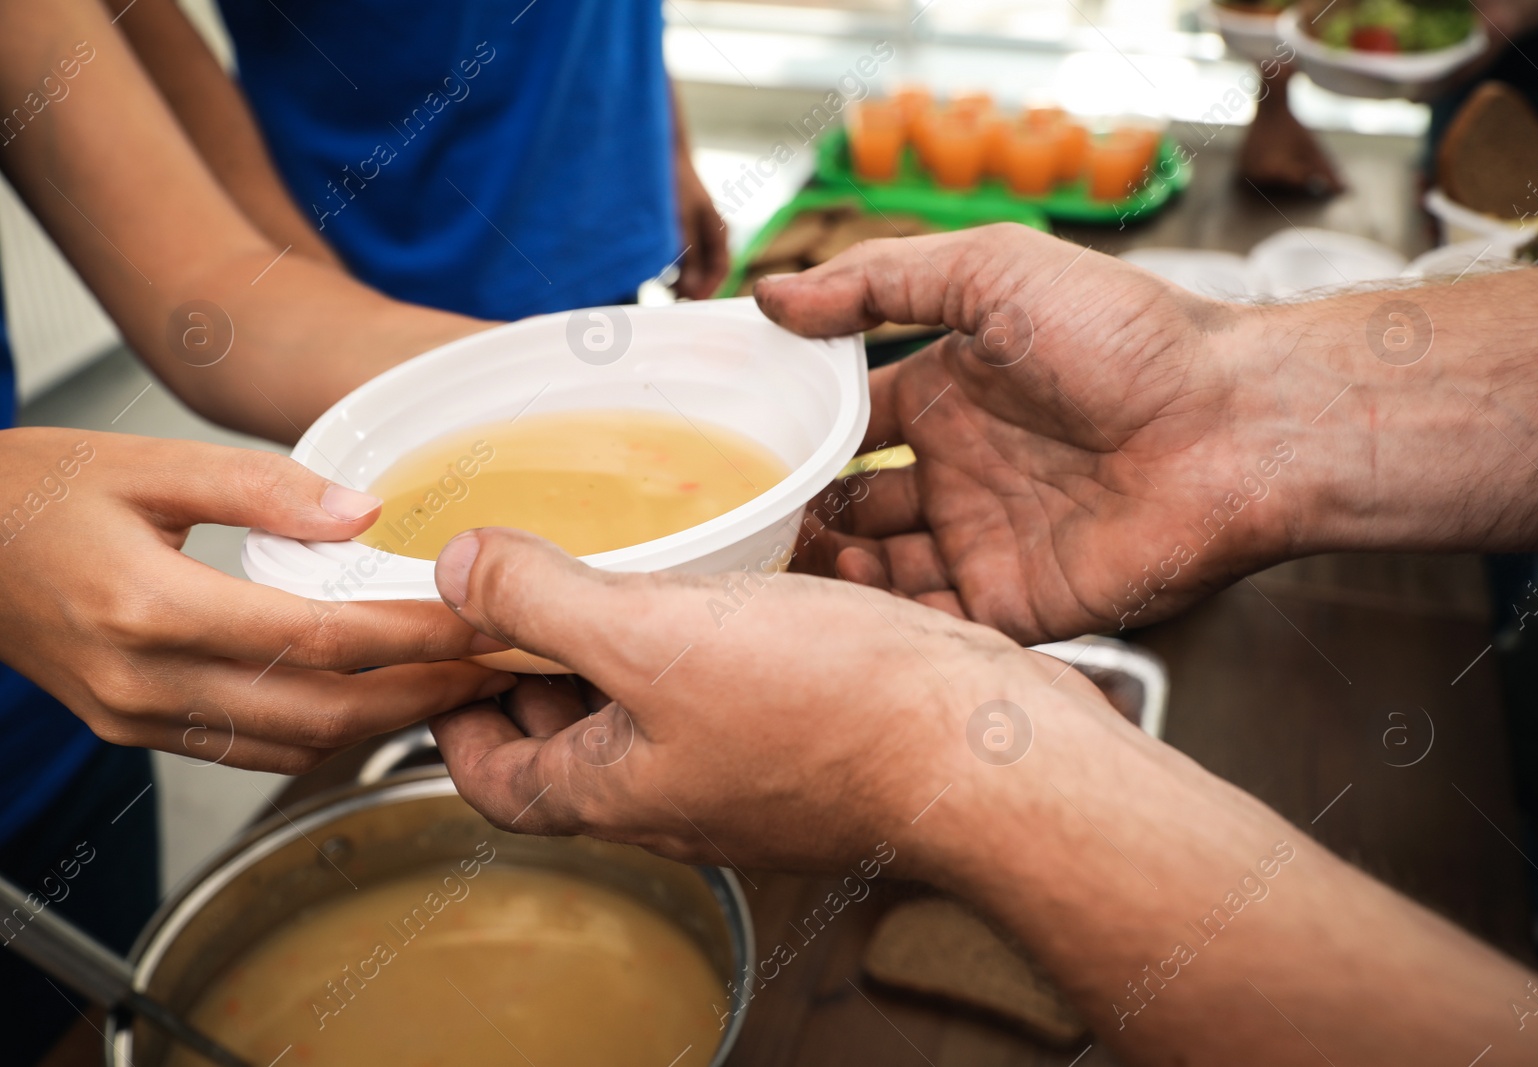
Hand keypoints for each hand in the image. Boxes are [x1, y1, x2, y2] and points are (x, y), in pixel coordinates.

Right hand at [0, 428, 514, 771]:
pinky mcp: (133, 729)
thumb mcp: (148, 463)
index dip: (417, 638)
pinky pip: (249, 749)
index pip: (323, 639)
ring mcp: (137, 717)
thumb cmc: (34, 492)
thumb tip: (365, 513)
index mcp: (152, 607)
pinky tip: (368, 700)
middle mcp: (145, 680)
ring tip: (450, 686)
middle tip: (495, 669)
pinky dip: (321, 732)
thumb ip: (264, 489)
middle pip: (322, 713)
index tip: (485, 624)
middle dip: (424, 697)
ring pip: (292, 745)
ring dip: (382, 723)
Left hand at [427, 526, 1115, 874]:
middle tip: (526, 587)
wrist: (984, 746)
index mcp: (618, 790)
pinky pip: (733, 688)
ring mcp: (749, 769)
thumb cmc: (831, 711)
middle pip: (574, 741)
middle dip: (538, 667)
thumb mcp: (651, 642)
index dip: (455, 720)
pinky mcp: (812, 735)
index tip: (446, 656)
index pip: (497, 780)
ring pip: (658, 708)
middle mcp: (679, 794)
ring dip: (626, 643)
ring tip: (625, 565)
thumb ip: (543, 604)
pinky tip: (733, 576)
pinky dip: (710, 636)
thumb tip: (455, 573)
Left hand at [672, 147, 729, 299]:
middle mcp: (712, 232)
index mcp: (719, 230)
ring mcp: (698, 230)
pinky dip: (673, 267)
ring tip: (662, 287)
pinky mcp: (683, 228)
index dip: (707, 289)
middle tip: (671, 299)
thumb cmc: (674, 183)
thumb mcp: (681, 222)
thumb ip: (689, 256)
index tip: (688, 302)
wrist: (661, 152)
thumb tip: (693, 290)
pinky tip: (658, 270)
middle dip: (692, 287)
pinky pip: (683, 255)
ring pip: (694, 265)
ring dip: (681, 279)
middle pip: (708, 270)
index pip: (721, 269)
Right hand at [755, 224, 1292, 642]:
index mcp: (947, 394)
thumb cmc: (1124, 336)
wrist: (1232, 425)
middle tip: (729, 532)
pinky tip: (839, 610)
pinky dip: (880, 626)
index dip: (788, 438)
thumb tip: (768, 293)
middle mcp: (959, 472)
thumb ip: (876, 280)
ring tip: (771, 573)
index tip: (723, 453)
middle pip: (850, 509)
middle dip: (794, 520)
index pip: (844, 425)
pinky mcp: (1017, 606)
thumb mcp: (988, 270)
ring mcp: (985, 542)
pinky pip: (931, 626)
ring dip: (826, 578)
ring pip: (877, 576)